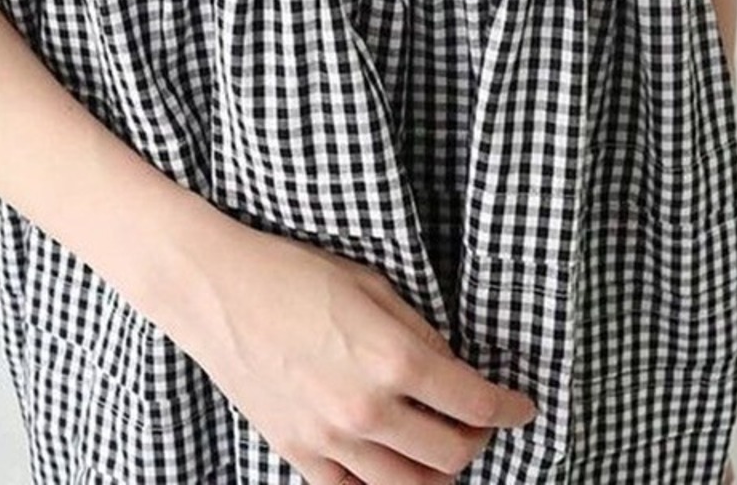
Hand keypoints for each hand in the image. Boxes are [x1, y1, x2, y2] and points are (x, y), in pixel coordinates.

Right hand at [181, 224, 538, 484]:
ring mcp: (330, 439)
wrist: (216, 288)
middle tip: (477, 422)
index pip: (474, 404)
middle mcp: (368, 409)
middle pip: (451, 455)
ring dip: (437, 472)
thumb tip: (452, 368)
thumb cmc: (292, 272)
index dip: (508, 408)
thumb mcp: (370, 283)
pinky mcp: (297, 453)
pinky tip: (390, 467)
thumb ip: (418, 331)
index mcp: (393, 358)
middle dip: (477, 441)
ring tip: (439, 447)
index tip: (519, 407)